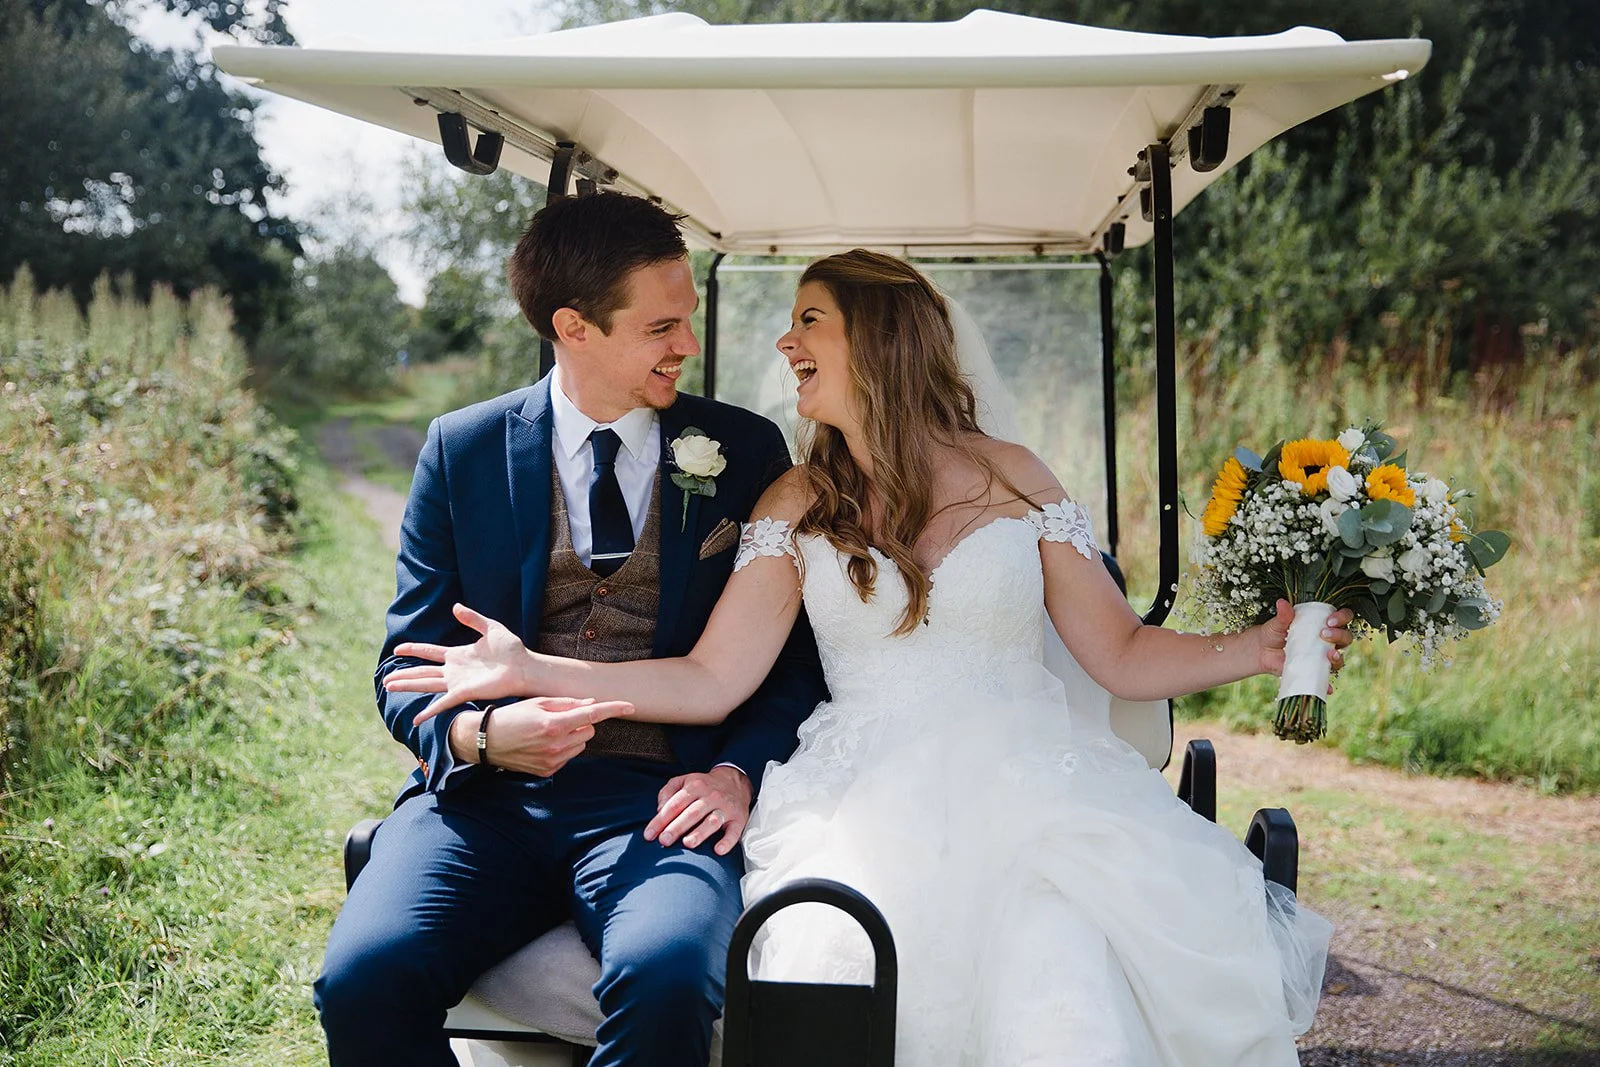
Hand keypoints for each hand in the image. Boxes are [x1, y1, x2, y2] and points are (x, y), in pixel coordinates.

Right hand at [386, 604, 536, 723]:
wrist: (524, 667)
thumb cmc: (511, 649)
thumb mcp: (490, 627)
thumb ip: (472, 618)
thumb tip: (454, 607)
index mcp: (458, 655)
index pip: (430, 652)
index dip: (414, 649)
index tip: (398, 649)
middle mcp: (454, 670)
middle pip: (423, 671)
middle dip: (404, 675)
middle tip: (386, 679)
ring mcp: (457, 682)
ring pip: (426, 684)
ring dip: (408, 686)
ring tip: (389, 687)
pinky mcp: (464, 692)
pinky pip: (442, 703)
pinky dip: (429, 711)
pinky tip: (416, 720)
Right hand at [451, 695, 634, 776]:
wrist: (486, 741)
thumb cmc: (512, 716)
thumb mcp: (538, 703)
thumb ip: (567, 703)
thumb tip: (591, 704)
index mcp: (554, 724)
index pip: (592, 715)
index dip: (613, 709)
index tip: (631, 706)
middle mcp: (556, 745)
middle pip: (589, 729)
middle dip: (581, 721)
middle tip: (559, 717)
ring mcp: (553, 761)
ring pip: (581, 744)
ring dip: (574, 735)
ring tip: (549, 730)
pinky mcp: (548, 771)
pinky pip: (569, 756)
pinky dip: (563, 748)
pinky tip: (543, 744)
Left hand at [645, 766, 752, 855]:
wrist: (735, 781)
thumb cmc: (704, 786)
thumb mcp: (684, 781)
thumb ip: (667, 792)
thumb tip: (659, 810)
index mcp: (695, 786)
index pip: (675, 804)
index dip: (660, 820)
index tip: (649, 834)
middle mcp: (711, 796)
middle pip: (692, 813)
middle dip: (676, 827)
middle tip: (664, 841)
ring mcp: (725, 808)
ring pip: (712, 821)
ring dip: (700, 833)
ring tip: (687, 843)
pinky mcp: (738, 819)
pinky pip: (734, 831)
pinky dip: (727, 841)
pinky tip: (718, 850)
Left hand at [1256, 599, 1353, 687]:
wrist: (1262, 651)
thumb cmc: (1274, 632)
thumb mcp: (1278, 622)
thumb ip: (1283, 615)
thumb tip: (1282, 603)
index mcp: (1322, 624)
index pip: (1343, 618)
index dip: (1342, 617)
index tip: (1330, 620)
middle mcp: (1327, 640)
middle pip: (1346, 637)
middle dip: (1340, 635)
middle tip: (1324, 634)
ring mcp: (1322, 657)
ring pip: (1340, 658)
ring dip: (1338, 657)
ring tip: (1329, 654)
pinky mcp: (1314, 671)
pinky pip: (1325, 679)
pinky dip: (1327, 684)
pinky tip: (1327, 687)